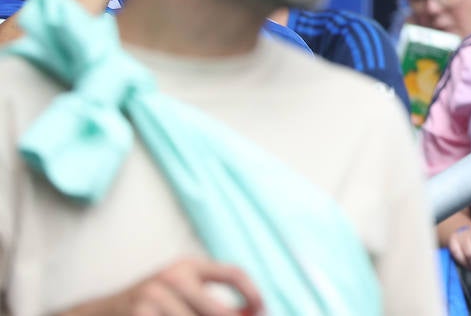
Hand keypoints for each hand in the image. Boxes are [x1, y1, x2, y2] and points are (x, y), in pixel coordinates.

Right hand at [78, 258, 262, 314]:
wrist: (100, 312)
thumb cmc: (152, 306)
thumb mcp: (181, 293)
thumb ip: (211, 302)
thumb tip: (253, 312)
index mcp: (188, 266)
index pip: (233, 273)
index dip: (253, 292)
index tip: (263, 309)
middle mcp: (173, 277)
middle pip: (219, 311)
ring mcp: (154, 297)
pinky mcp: (140, 315)